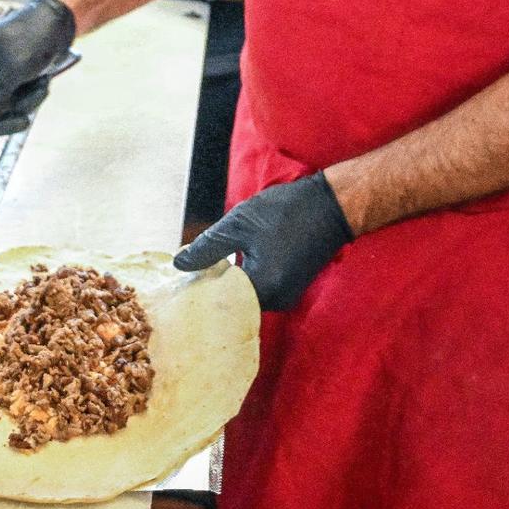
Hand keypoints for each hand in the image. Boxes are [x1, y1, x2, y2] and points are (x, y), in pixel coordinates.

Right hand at [0, 0, 75, 157]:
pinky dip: (31, 99)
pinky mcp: (10, 86)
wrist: (58, 24)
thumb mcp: (10, 69)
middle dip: (4, 116)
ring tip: (38, 83)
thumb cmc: (31, 38)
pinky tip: (40, 81)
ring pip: (1, 113)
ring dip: (23, 104)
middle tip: (22, 116)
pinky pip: (16, 107)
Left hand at [172, 172, 353, 311]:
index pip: (218, 301)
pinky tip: (227, 264)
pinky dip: (241, 279)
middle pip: (230, 303)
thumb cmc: (286, 211)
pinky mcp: (288, 288)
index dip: (196, 290)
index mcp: (263, 288)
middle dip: (209, 287)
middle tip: (185, 274)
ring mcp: (284, 297)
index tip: (176, 281)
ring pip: (243, 296)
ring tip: (203, 266)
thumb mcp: (239, 223)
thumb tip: (179, 265)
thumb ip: (208, 247)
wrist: (331, 205)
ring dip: (225, 282)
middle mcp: (276, 301)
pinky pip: (256, 290)